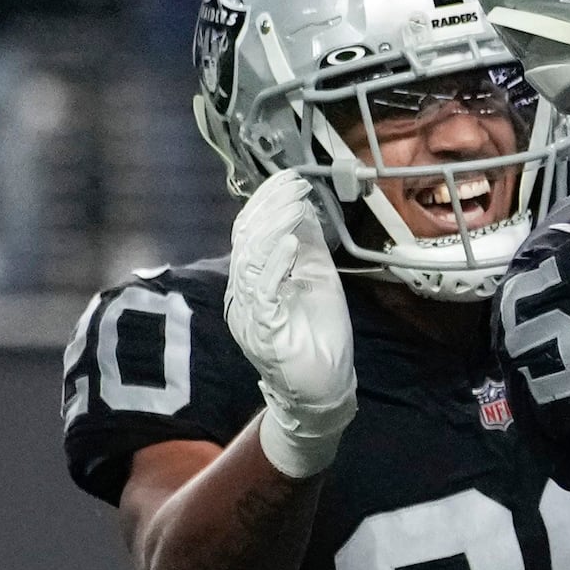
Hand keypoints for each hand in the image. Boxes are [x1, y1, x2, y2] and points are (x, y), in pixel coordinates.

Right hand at [223, 169, 357, 475]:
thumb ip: (307, 245)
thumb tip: (304, 205)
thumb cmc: (319, 336)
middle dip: (271, 208)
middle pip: (246, 241)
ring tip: (296, 205)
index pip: (250, 232)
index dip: (267, 203)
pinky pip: (265, 292)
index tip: (291, 178)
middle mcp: (244, 294)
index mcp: (253, 280)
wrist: (325, 390)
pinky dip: (277, 264)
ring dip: (275, 228)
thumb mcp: (317, 279)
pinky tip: (292, 243)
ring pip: (251, 261)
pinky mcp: (264, 332)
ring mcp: (251, 314)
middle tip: (295, 185)